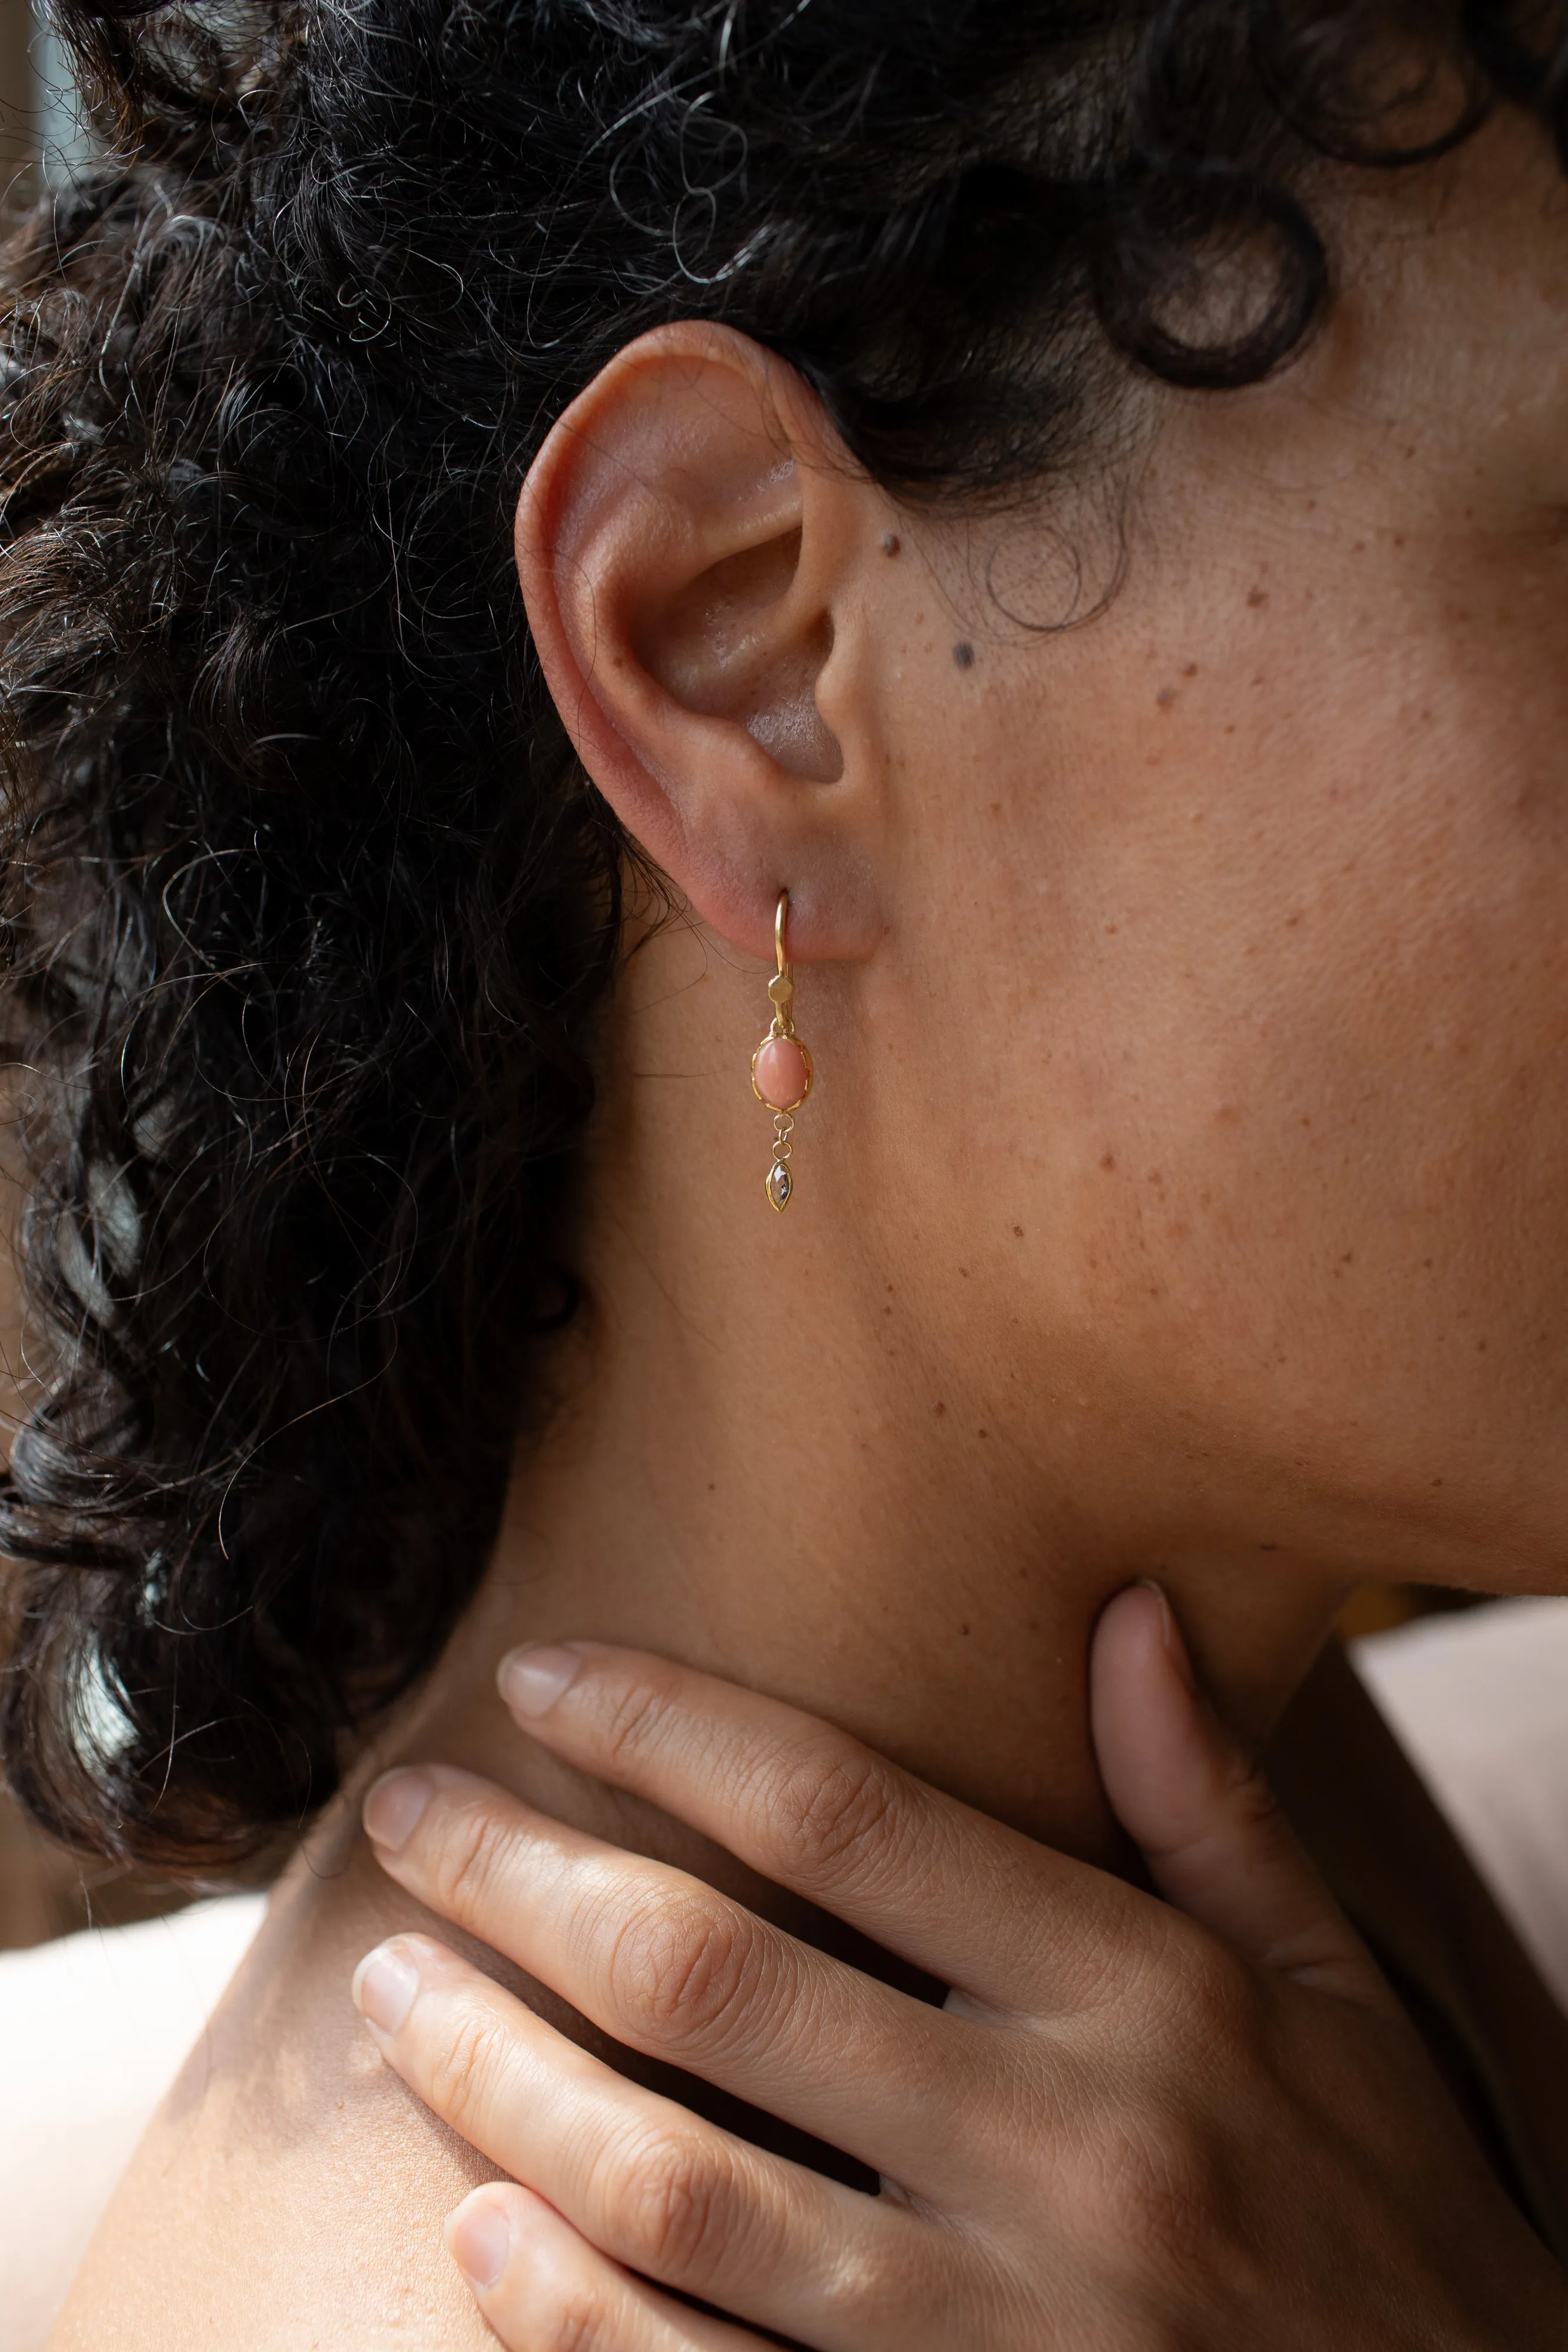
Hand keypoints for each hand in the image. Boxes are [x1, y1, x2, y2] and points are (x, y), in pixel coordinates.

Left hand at [352, 1588, 1567, 2348]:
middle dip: (527, 1880)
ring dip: (501, 2079)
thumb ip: (1215, 1808)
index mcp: (1146, 1996)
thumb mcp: (1333, 1998)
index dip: (670, 1730)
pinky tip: (476, 2234)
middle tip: (406, 1817)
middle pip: (720, 1977)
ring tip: (387, 1995)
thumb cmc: (1393, 2219)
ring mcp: (1002, 2329)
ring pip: (676, 2182)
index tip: (541, 1678)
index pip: (849, 1814)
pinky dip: (571, 2314)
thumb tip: (1127, 1611)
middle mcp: (1064, 2148)